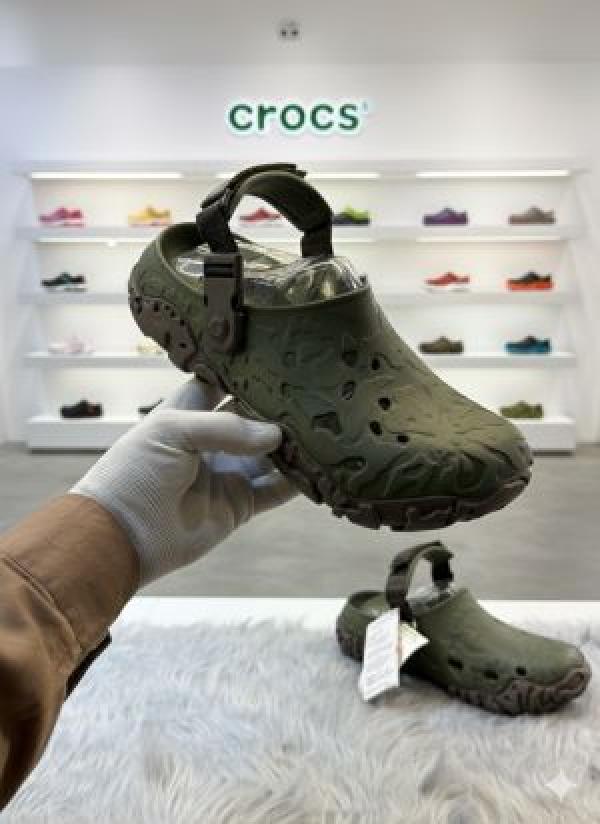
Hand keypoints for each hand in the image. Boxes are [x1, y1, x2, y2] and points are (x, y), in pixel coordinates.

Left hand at [71, 378, 296, 584]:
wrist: (122, 535)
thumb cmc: (135, 472)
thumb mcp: (173, 431)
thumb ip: (226, 427)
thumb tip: (275, 434)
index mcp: (186, 414)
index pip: (219, 385)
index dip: (243, 374)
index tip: (276, 358)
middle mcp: (209, 441)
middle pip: (252, 419)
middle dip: (277, 410)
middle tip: (311, 394)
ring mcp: (225, 473)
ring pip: (269, 455)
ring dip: (292, 445)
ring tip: (322, 429)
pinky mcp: (238, 504)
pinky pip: (273, 490)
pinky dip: (295, 482)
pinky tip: (318, 468)